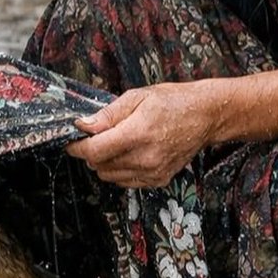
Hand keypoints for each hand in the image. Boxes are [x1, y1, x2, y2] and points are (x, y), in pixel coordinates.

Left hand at [65, 81, 217, 188]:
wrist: (205, 116)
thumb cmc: (172, 101)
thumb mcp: (137, 96)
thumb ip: (108, 114)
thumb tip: (83, 126)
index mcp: (138, 133)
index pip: (95, 151)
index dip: (78, 147)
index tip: (71, 141)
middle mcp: (146, 157)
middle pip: (99, 166)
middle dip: (91, 152)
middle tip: (96, 137)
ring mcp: (154, 172)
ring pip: (110, 176)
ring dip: (104, 162)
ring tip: (115, 143)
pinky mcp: (159, 180)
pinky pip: (126, 182)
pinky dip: (120, 170)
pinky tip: (129, 153)